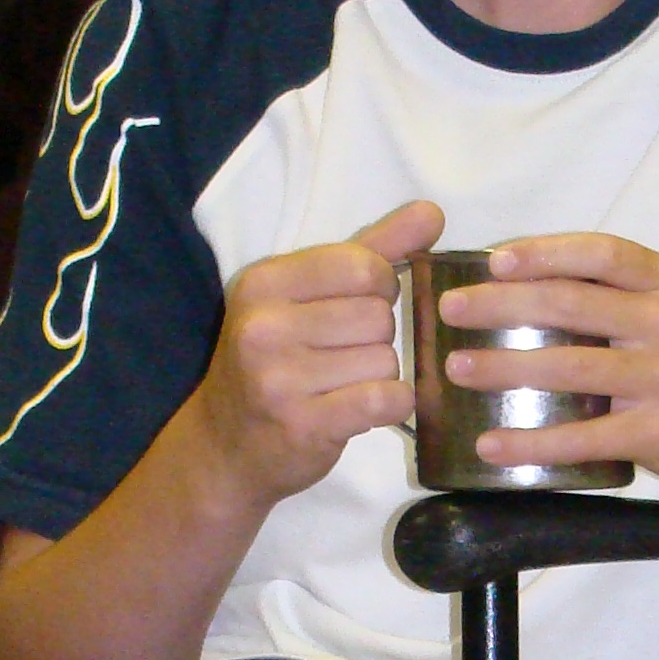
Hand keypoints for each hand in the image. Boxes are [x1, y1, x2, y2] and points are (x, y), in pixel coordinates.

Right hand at [191, 199, 442, 506]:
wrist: (225, 446)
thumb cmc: (276, 364)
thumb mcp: (308, 297)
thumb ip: (373, 250)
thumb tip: (433, 212)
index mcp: (265, 283)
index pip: (362, 266)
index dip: (380, 288)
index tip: (358, 308)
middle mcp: (265, 326)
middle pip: (378, 316)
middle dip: (378, 338)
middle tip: (344, 357)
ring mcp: (280, 378)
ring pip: (387, 359)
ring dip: (381, 375)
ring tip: (344, 385)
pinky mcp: (304, 424)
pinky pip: (387, 399)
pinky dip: (392, 404)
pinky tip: (364, 408)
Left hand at [442, 235, 658, 502]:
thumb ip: (629, 301)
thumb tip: (543, 295)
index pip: (601, 254)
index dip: (545, 251)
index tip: (495, 258)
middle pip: (570, 303)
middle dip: (500, 304)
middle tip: (451, 310)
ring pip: (568, 366)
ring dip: (503, 366)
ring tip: (457, 368)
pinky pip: (582, 437)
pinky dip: (531, 442)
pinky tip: (493, 444)